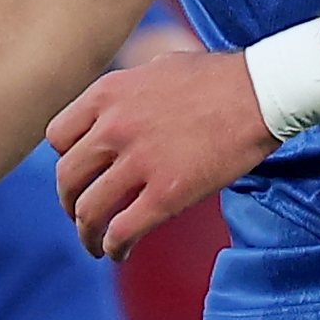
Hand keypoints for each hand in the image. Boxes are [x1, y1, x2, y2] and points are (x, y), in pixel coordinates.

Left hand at [46, 44, 273, 258]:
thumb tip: (121, 106)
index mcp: (107, 94)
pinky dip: (114, 247)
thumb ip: (130, 90)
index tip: (79, 174)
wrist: (262, 92)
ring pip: (89, 211)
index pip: (57, 137)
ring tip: (95, 245)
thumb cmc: (219, 77)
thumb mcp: (158, 66)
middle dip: (69, 202)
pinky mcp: (165, 194)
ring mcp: (138, 162)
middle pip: (67, 178)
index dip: (65, 160)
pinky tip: (119, 253)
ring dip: (87, 234)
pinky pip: (122, 230)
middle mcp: (113, 127)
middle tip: (80, 215)